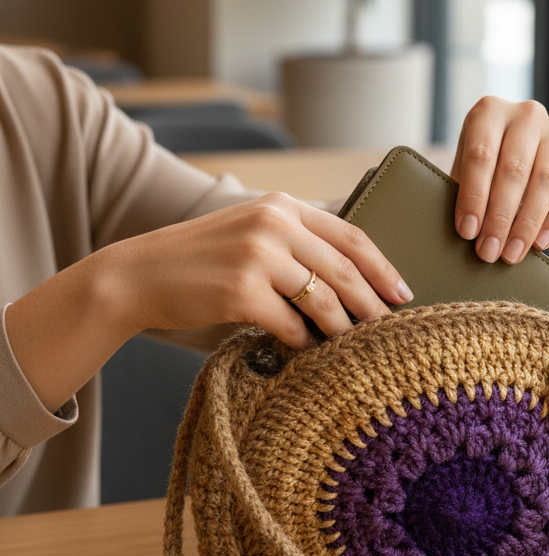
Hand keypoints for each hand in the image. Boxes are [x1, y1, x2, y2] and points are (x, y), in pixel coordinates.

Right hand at [6, 195, 412, 412]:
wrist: (140, 274)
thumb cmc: (202, 261)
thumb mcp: (251, 231)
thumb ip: (296, 241)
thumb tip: (354, 277)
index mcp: (282, 206)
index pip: (351, 236)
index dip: (382, 267)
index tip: (402, 292)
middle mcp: (274, 224)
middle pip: (345, 270)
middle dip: (373, 303)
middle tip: (389, 328)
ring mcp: (258, 256)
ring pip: (323, 300)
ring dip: (341, 328)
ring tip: (349, 344)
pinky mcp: (241, 291)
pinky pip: (291, 325)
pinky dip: (303, 341)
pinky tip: (304, 349)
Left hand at [450, 97, 548, 264]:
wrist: (513, 148)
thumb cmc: (482, 164)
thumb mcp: (466, 167)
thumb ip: (465, 192)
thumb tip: (467, 233)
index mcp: (489, 111)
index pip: (481, 154)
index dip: (474, 196)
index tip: (467, 231)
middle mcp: (526, 115)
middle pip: (514, 169)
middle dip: (500, 217)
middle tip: (489, 251)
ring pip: (545, 181)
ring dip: (527, 224)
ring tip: (512, 253)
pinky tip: (541, 243)